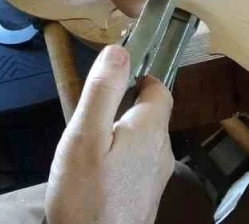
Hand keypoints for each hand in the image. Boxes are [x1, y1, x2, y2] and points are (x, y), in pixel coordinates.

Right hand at [46, 45, 173, 223]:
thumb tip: (120, 49)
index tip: (110, 78)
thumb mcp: (85, 135)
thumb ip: (103, 91)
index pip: (160, 86)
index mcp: (152, 129)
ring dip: (118, 137)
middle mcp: (163, 152)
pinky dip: (117, 161)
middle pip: (149, 114)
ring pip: (141, 142)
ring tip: (85, 149)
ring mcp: (156, 179)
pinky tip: (93, 175)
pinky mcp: (145, 199)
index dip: (138, 75)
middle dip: (121, 108)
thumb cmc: (86, 196)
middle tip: (87, 118)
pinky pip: (134, 166)